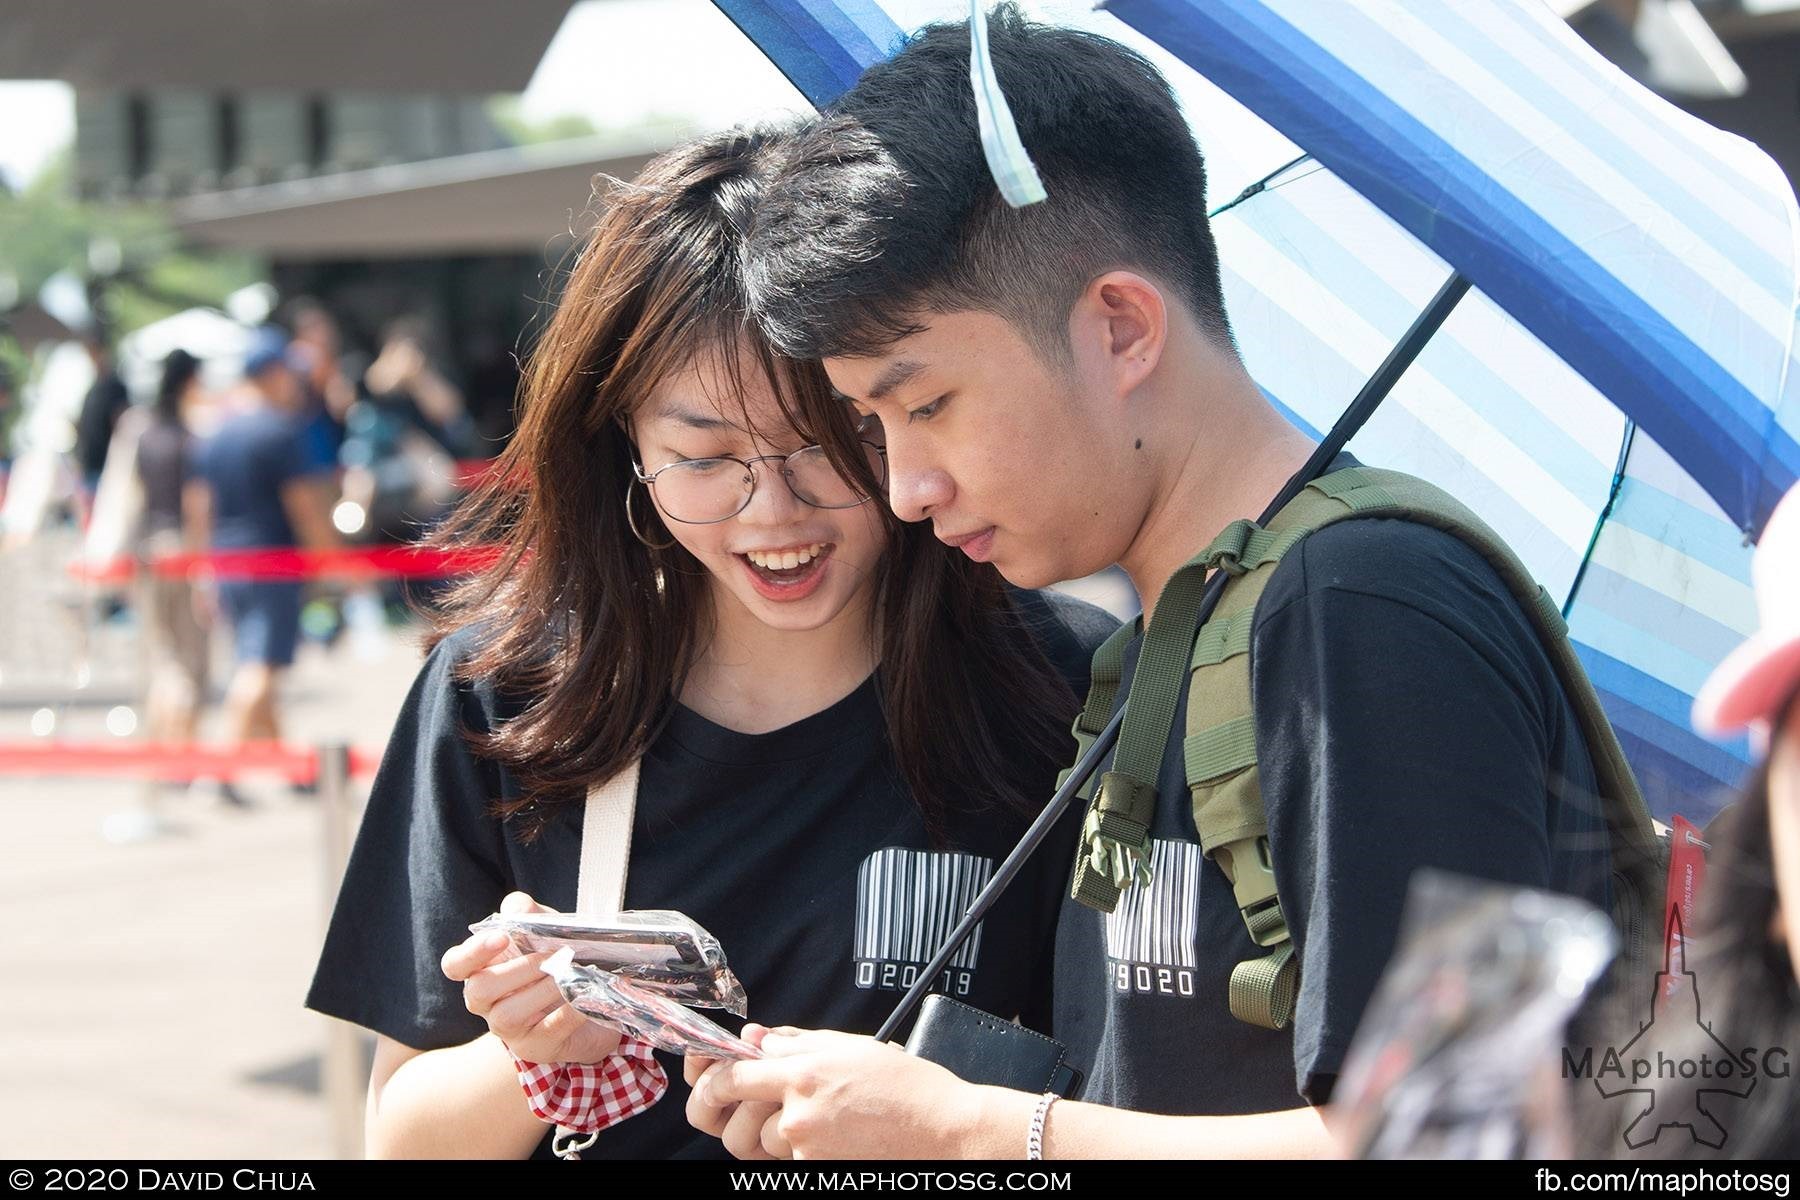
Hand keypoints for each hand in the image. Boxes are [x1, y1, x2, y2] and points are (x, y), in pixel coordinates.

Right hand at [440, 890, 622, 1064]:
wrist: (595, 1001)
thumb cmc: (557, 962)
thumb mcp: (544, 931)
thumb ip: (528, 914)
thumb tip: (517, 906)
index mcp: (482, 969)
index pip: (455, 964)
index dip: (472, 952)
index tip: (501, 937)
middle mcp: (487, 1003)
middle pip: (480, 989)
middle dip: (520, 969)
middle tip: (554, 956)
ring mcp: (509, 1030)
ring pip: (508, 1015)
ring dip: (543, 990)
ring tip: (571, 974)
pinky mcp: (537, 1047)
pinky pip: (547, 1030)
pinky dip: (569, 1010)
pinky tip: (585, 995)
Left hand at [697, 1026, 980, 1159]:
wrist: (945, 1132)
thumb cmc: (908, 1087)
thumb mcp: (852, 1046)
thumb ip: (797, 1041)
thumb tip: (756, 1038)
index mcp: (804, 1073)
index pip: (731, 1078)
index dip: (711, 1080)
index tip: (712, 1080)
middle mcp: (799, 1114)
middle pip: (735, 1123)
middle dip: (735, 1116)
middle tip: (752, 1106)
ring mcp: (807, 1150)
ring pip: (762, 1146)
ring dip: (772, 1135)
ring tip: (808, 1120)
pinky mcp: (818, 1173)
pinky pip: (789, 1162)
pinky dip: (799, 1150)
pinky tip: (832, 1134)